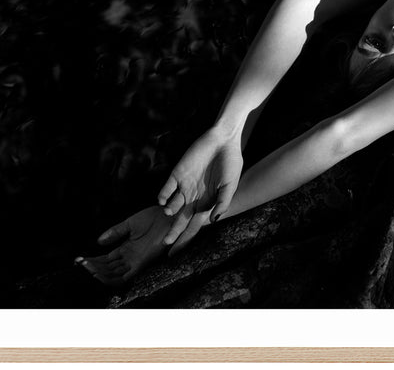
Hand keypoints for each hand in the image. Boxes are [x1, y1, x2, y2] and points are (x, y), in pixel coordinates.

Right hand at [76, 206, 183, 285]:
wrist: (170, 215)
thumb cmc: (155, 217)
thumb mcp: (130, 224)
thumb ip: (115, 232)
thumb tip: (98, 242)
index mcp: (126, 248)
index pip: (105, 259)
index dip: (92, 260)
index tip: (78, 259)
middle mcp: (129, 257)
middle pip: (107, 268)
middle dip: (92, 267)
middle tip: (79, 263)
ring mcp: (135, 261)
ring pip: (113, 274)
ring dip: (98, 273)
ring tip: (86, 268)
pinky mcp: (142, 263)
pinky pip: (125, 276)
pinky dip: (111, 278)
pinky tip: (99, 273)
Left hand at [156, 130, 242, 245]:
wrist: (223, 140)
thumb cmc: (231, 163)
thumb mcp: (230, 185)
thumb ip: (222, 203)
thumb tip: (213, 221)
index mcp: (207, 202)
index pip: (194, 224)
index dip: (186, 238)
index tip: (177, 253)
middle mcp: (194, 197)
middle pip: (180, 219)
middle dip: (173, 232)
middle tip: (164, 244)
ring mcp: (184, 186)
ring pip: (172, 205)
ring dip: (169, 211)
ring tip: (170, 213)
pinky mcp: (177, 174)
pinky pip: (166, 188)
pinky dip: (162, 196)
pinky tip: (162, 201)